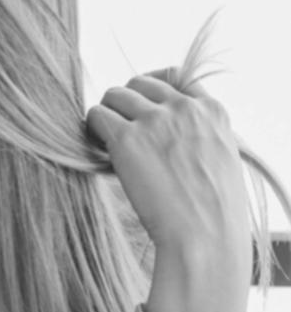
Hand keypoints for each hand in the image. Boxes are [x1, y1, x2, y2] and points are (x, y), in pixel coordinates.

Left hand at [87, 71, 249, 311]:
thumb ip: (200, 136)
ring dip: (106, 116)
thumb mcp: (221, 159)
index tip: (143, 111)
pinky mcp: (127, 138)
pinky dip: (91, 130)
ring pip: (113, 94)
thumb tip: (169, 134)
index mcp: (213, 111)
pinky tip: (98, 152)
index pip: (176, 77)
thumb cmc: (212, 210)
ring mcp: (155, 120)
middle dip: (125, 104)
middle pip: (139, 83)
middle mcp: (184, 108)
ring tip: (108, 145)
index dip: (153, 92)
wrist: (204, 234)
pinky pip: (95, 115)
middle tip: (122, 132)